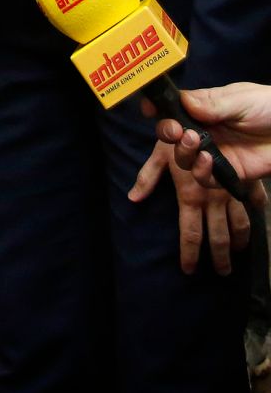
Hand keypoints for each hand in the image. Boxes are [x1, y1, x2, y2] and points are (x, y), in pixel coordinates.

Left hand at [128, 140, 251, 274]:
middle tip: (221, 272)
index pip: (189, 232)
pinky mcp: (245, 181)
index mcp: (190, 196)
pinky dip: (257, 208)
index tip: (188, 270)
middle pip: (218, 236)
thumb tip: (133, 198)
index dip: (189, 253)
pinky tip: (258, 213)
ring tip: (238, 252)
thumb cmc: (178, 135)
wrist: (209, 120)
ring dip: (239, 240)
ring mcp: (230, 192)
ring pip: (240, 223)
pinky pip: (254, 199)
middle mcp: (213, 199)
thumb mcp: (159, 154)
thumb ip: (147, 178)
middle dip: (219, 257)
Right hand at [144, 83, 270, 189]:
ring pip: (183, 158)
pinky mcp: (228, 173)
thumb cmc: (269, 107)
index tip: (148, 108)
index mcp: (203, 109)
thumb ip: (211, 103)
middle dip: (167, 133)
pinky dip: (201, 172)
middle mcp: (204, 131)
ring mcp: (214, 152)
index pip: (173, 108)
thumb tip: (181, 101)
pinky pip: (205, 178)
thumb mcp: (240, 99)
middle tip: (175, 131)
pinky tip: (207, 161)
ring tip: (195, 142)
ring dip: (183, 152)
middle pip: (172, 135)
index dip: (157, 108)